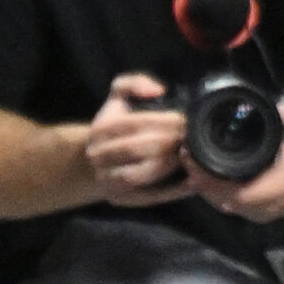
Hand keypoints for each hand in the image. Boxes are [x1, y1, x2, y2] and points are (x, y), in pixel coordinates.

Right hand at [82, 74, 195, 206]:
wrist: (91, 161)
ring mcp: (107, 181)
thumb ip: (133, 83)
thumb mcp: (117, 97)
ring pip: (141, 175)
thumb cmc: (113, 126)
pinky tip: (192, 182)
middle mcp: (99, 156)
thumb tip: (158, 90)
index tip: (185, 119)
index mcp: (101, 129)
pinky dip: (172, 191)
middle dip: (169, 142)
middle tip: (192, 136)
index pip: (135, 124)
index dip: (163, 121)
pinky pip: (148, 197)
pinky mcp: (120, 200)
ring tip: (191, 155)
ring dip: (170, 166)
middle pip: (138, 149)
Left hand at [183, 101, 283, 223]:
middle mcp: (264, 207)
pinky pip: (227, 205)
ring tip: (189, 162)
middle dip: (201, 180)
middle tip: (186, 155)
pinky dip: (213, 191)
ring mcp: (258, 214)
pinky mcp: (254, 213)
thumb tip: (279, 108)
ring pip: (222, 204)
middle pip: (223, 200)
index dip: (212, 180)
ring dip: (204, 186)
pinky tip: (202, 175)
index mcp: (276, 189)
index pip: (237, 193)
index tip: (195, 157)